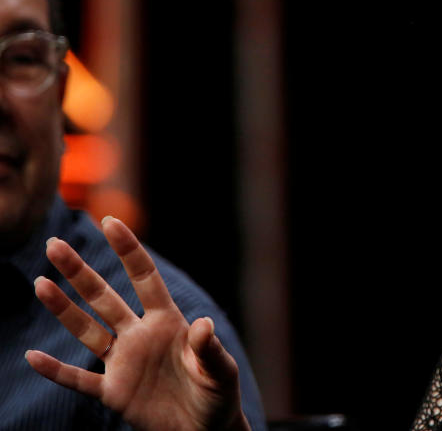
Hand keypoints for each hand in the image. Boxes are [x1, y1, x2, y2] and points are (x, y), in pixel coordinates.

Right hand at [25, 216, 249, 430]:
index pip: (144, 277)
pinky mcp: (113, 393)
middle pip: (104, 298)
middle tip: (55, 245)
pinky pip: (78, 380)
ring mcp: (123, 363)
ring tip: (40, 283)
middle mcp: (140, 336)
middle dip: (80, 272)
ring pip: (86, 330)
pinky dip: (56, 371)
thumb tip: (202, 325)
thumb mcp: (220, 370)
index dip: (128, 250)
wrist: (206, 430)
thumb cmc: (218, 393)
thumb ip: (208, 348)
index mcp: (168, 321)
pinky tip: (32, 357)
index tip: (110, 221)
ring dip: (63, 309)